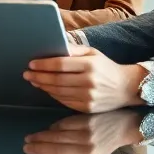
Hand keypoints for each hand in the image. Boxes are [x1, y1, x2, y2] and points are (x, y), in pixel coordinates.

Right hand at [22, 111, 144, 153]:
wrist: (124, 127)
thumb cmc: (105, 144)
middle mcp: (87, 152)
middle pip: (56, 152)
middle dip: (38, 150)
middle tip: (26, 147)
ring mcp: (87, 136)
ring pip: (57, 138)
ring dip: (41, 138)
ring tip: (30, 138)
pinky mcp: (86, 122)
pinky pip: (64, 125)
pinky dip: (53, 127)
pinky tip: (48, 129)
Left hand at [24, 46, 143, 112]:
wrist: (127, 88)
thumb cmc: (106, 67)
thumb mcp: (93, 53)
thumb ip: (74, 49)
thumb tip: (55, 44)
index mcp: (90, 65)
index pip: (60, 64)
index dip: (44, 64)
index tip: (31, 64)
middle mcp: (89, 82)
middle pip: (56, 80)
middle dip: (39, 77)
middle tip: (27, 74)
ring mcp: (88, 97)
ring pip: (58, 92)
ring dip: (43, 86)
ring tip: (34, 81)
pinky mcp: (87, 108)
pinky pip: (64, 101)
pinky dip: (53, 95)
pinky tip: (47, 89)